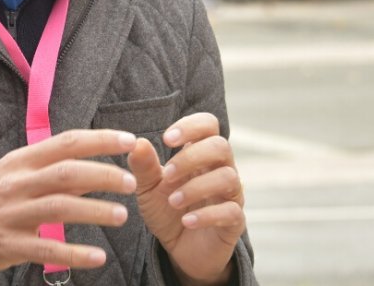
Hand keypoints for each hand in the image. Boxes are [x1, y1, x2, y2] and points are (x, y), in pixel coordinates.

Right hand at [0, 129, 137, 274]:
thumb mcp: (14, 174)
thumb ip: (54, 172)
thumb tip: (96, 169)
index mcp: (22, 161)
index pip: (67, 143)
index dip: (100, 140)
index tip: (129, 140)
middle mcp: (19, 182)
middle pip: (67, 172)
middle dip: (104, 174)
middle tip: (132, 182)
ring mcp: (12, 213)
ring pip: (60, 207)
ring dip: (95, 210)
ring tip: (122, 215)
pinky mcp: (7, 244)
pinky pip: (46, 247)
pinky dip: (74, 253)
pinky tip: (98, 257)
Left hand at [128, 113, 244, 285]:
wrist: (178, 249)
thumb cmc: (166, 209)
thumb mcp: (147, 188)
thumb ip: (143, 166)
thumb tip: (138, 142)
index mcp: (200, 154)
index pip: (208, 124)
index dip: (190, 126)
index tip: (166, 139)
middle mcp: (220, 169)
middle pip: (221, 146)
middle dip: (191, 157)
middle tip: (167, 175)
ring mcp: (231, 194)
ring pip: (228, 177)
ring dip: (196, 187)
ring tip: (173, 201)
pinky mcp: (235, 221)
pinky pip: (232, 211)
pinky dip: (206, 215)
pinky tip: (186, 222)